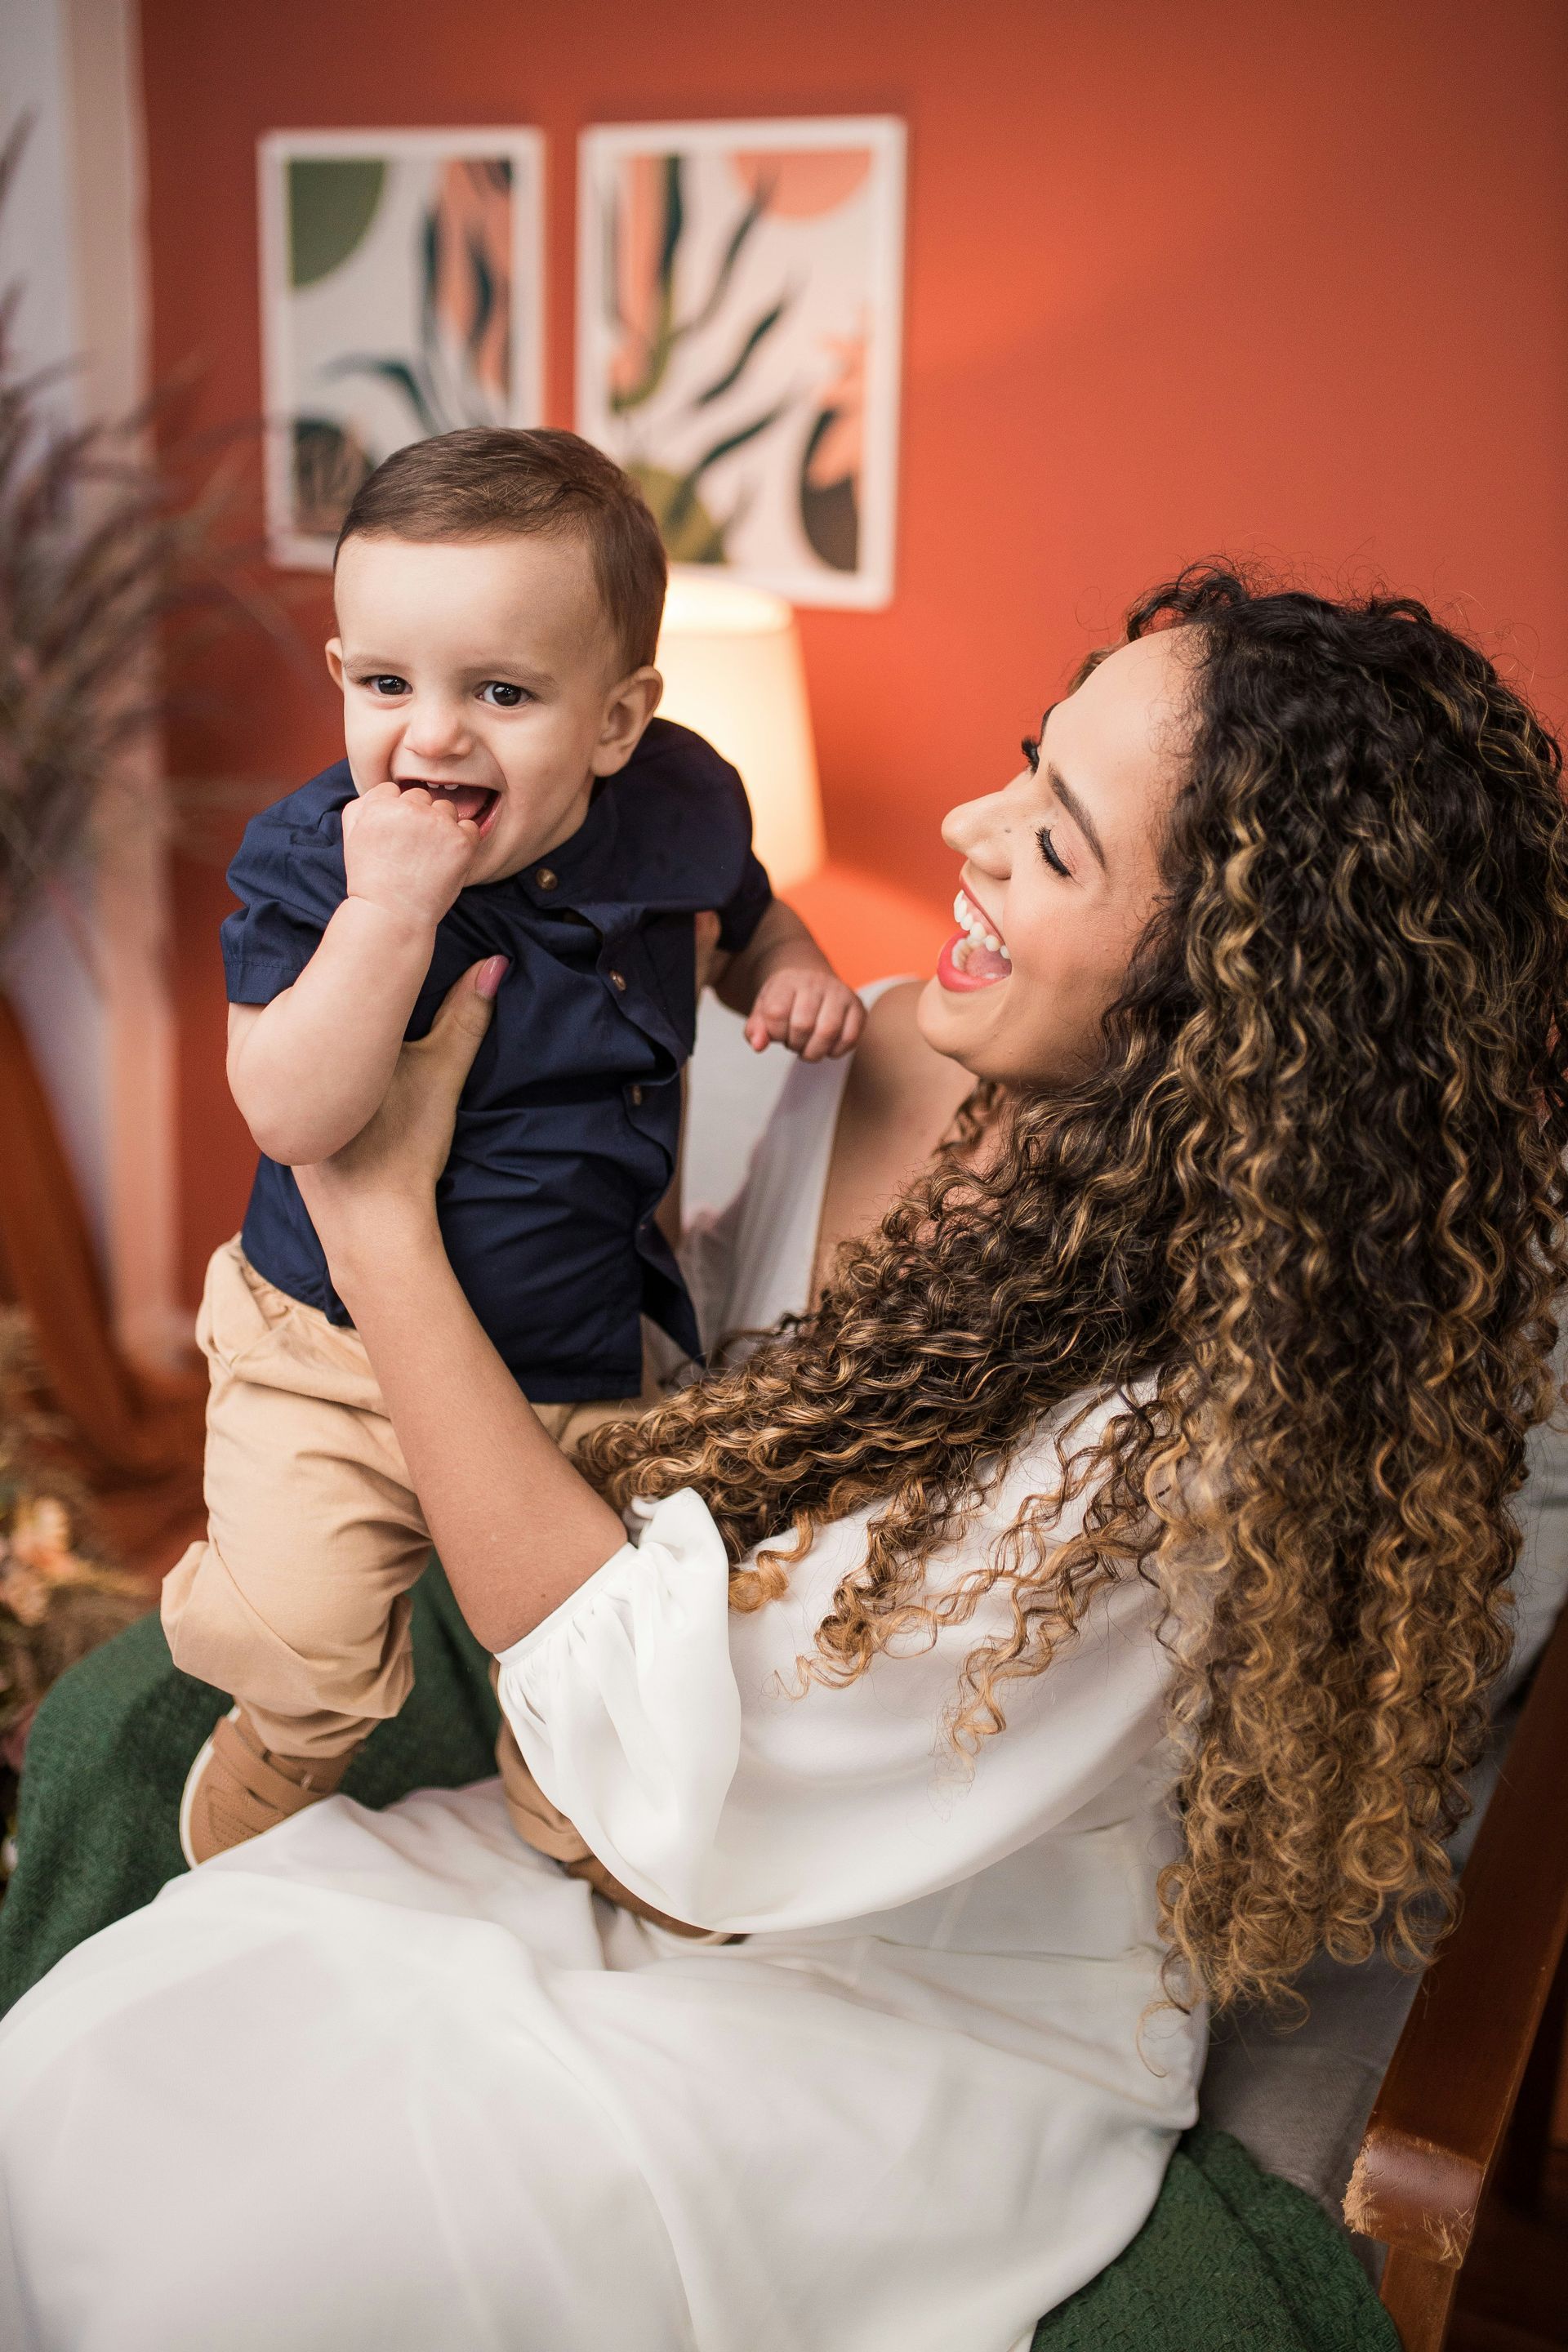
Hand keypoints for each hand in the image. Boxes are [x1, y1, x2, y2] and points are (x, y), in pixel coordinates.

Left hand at [295, 957, 504, 1292]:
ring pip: (286, 1028)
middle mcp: (279, 1059)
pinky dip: (306, 1038)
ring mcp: (273, 1088)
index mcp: (310, 1041)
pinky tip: (328, 1027)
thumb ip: (466, 1017)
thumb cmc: (400, 1150)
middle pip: (290, 996)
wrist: (374, 1225)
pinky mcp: (282, 1110)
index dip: (321, 941)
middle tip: (339, 925)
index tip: (341, 911)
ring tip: (333, 964)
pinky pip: (288, 1055)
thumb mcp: (440, 1074)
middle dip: (313, 968)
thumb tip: (495, 963)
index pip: (302, 973)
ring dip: (308, 1004)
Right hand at [342, 782, 480, 932]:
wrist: (391, 915)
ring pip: (447, 809)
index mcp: (380, 804)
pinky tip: (446, 861)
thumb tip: (386, 792)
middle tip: (411, 850)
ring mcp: (437, 823)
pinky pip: (469, 827)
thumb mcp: (352, 837)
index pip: (394, 790)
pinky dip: (462, 841)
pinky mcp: (461, 840)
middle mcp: (409, 808)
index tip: (394, 838)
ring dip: (442, 826)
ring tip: (428, 857)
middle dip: (418, 818)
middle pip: (421, 797)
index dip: (394, 814)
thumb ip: (363, 806)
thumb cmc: (371, 880)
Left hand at [744, 967, 864, 1061]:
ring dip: (814, 1051)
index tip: (777, 1032)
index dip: (774, 1032)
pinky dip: (835, 1051)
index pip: (776, 1013)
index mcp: (788, 981)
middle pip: (802, 1025)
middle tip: (794, 1042)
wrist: (811, 979)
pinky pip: (849, 1037)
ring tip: (808, 1048)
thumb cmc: (786, 999)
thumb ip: (755, 1028)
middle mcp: (816, 983)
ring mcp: (840, 993)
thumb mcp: (764, 1009)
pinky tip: (826, 1046)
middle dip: (794, 1044)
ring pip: (828, 1032)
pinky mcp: (858, 1007)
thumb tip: (758, 1045)